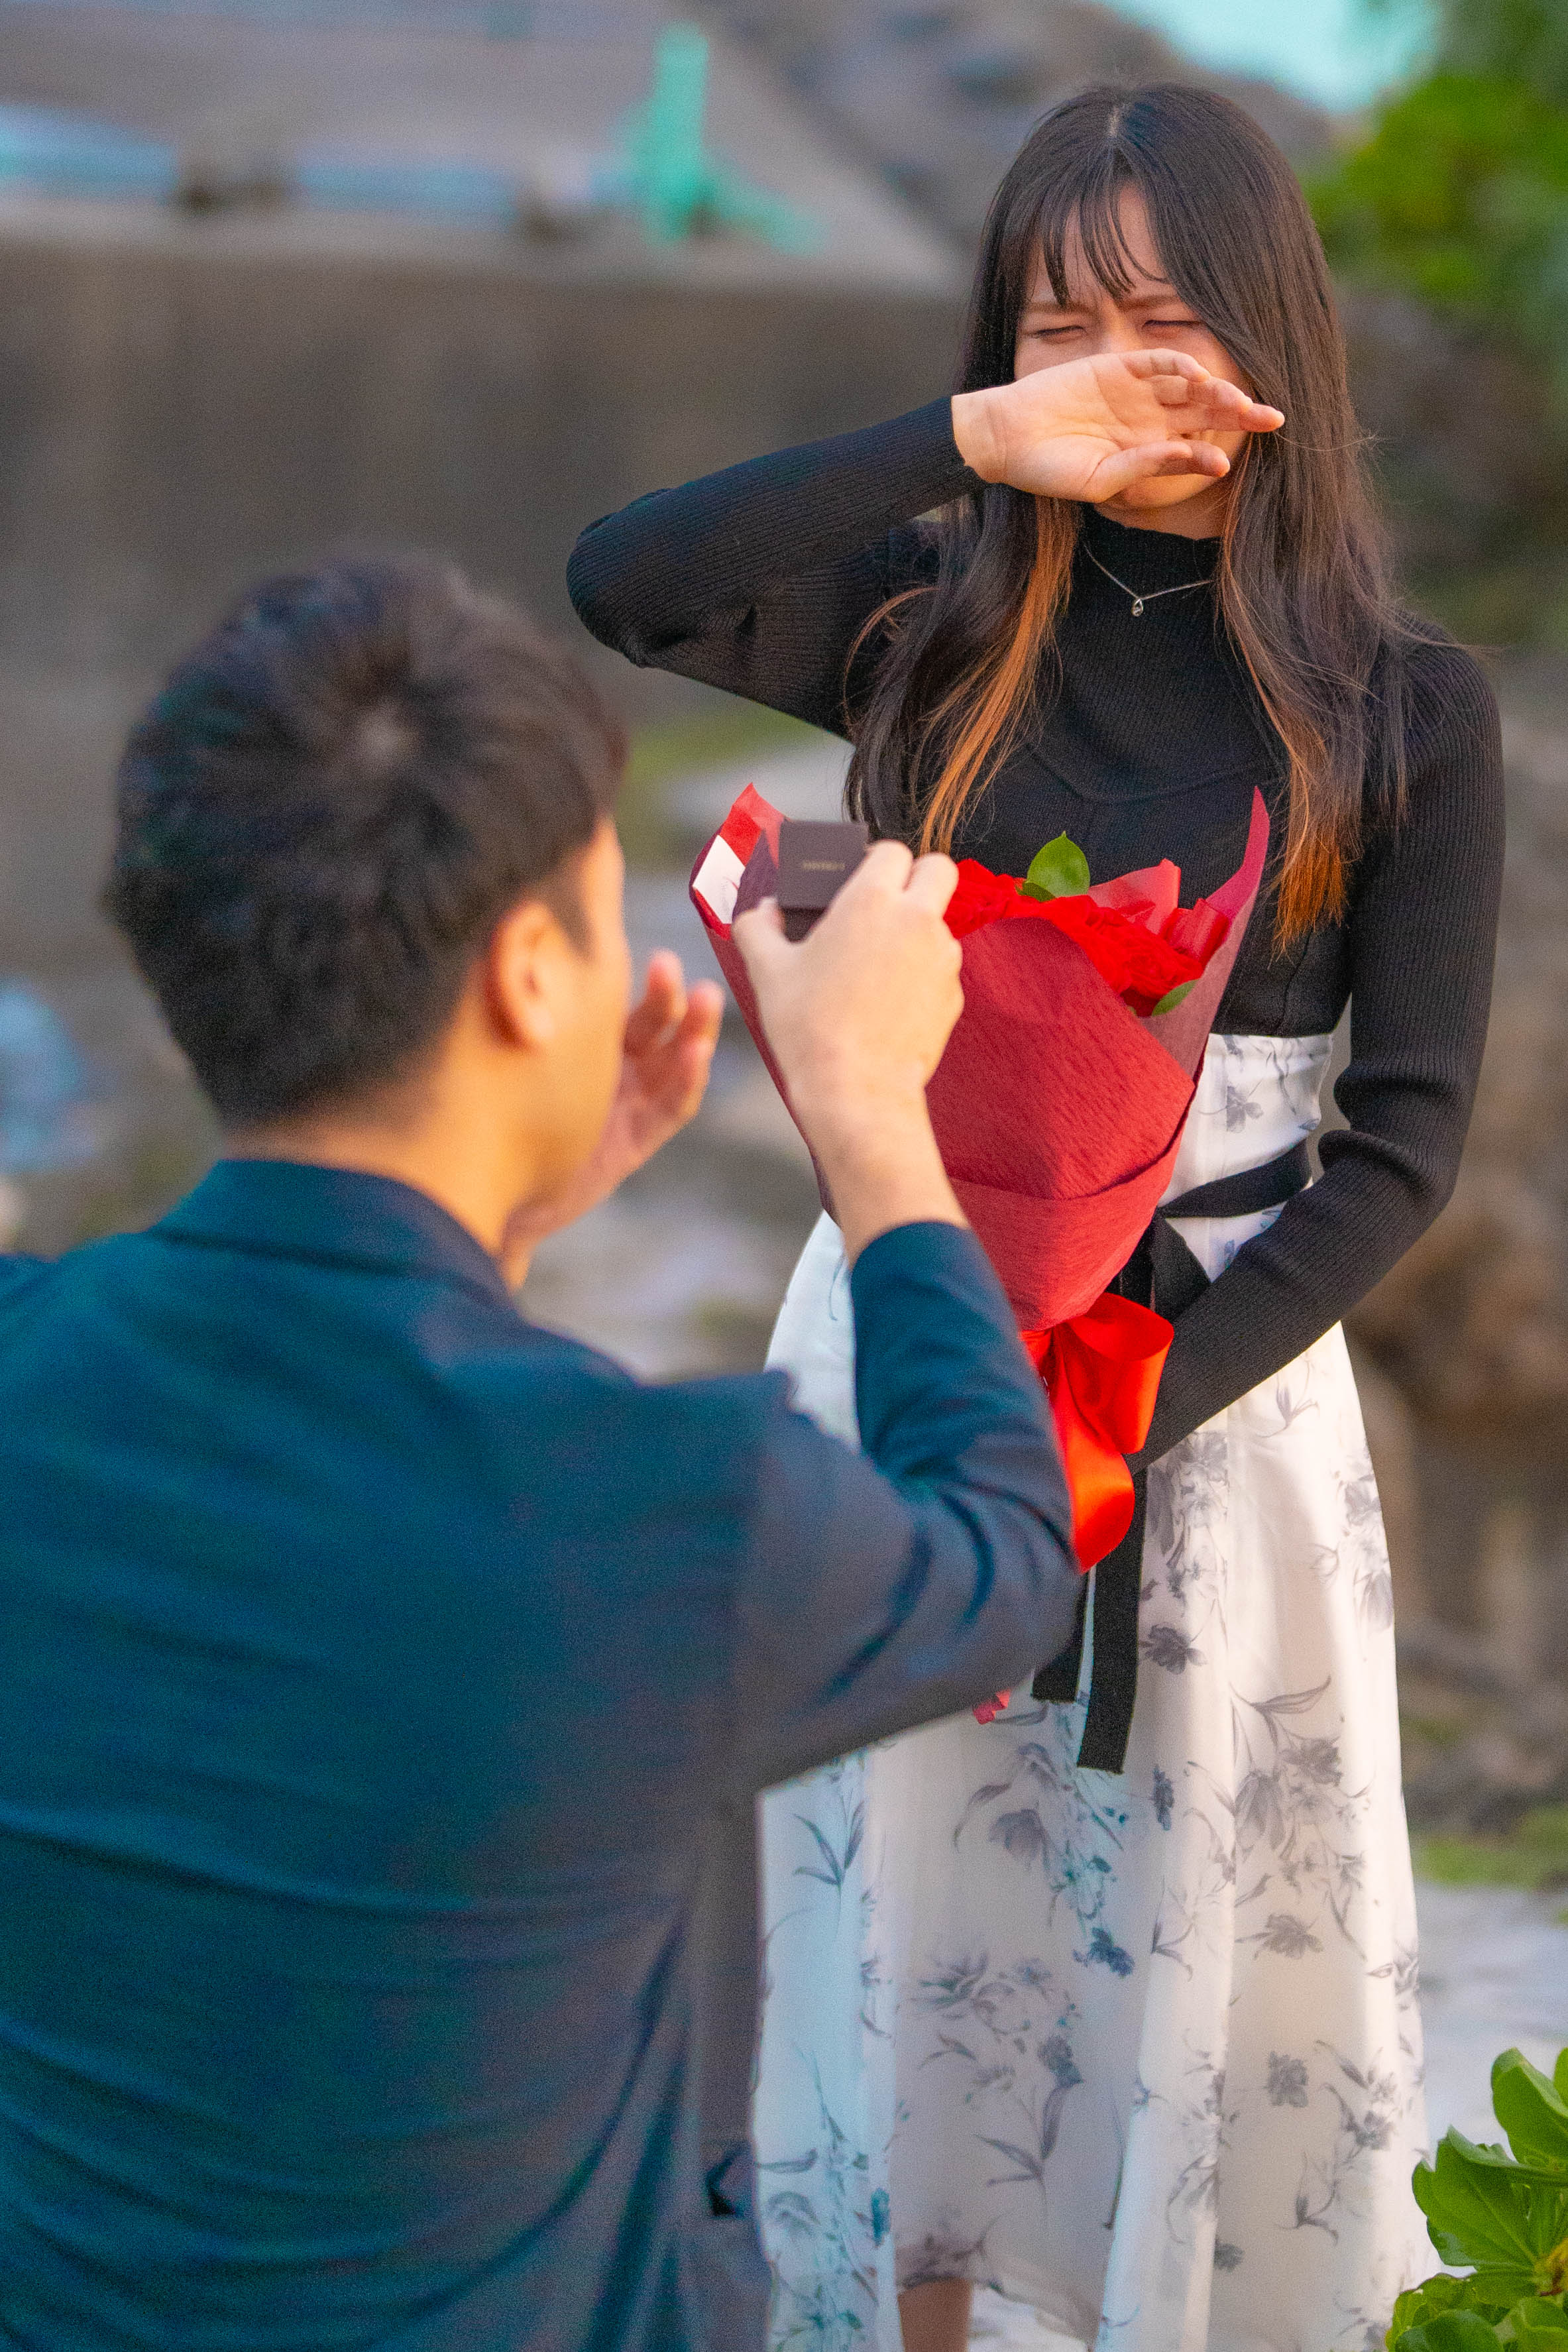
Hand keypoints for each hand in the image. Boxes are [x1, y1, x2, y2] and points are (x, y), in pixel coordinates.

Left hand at [501, 952, 722, 1282]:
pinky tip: (697, 1055)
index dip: (634, 972)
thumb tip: (518, 931)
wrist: (488, 1190)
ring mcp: (627, 1105)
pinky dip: (687, 1081)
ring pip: (671, 1062)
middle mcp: (610, 1070)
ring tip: (706, 997)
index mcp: (585, 1042)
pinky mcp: (634, 1142)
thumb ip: (527, 1005)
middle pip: (651, 1026)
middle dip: (667, 996)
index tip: (637, 942)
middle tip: (669, 965)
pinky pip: (670, 1109)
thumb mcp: (514, 1050)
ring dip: (694, 1031)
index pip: (618, 999)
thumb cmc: (494, 1114)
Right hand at [735, 843, 966, 1260]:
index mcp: (872, 900)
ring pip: (941, 922)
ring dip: (917, 930)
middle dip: (917, 877)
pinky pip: (941, 970)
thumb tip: (760, 910)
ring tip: (876, 966)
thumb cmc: (809, 1028)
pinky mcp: (953, 997)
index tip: (856, 883)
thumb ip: (757, 926)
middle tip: (884, 904)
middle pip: (938, 869)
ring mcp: (942, 959)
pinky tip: (888, 1004)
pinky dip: (921, 975)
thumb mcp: (767, 971)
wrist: (855, 1092)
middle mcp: (917, 920)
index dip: (875, 861)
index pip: (893, 850)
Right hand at [952, 350, 1283, 502]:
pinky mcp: (1118, 366)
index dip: (1222, 447)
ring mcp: (1136, 390)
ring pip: (1190, 386)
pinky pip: (1158, 362)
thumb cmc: (1050, 470)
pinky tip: (1200, 378)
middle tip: (1271, 418)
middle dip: (1239, 414)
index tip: (1240, 458)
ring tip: (1240, 403)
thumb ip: (1152, 466)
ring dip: (1217, 392)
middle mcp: (1149, 417)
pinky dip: (1181, 365)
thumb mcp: (1105, 478)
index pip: (1198, 444)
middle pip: (1205, 411)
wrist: (1007, 439)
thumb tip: (1213, 460)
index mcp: (1149, 448)